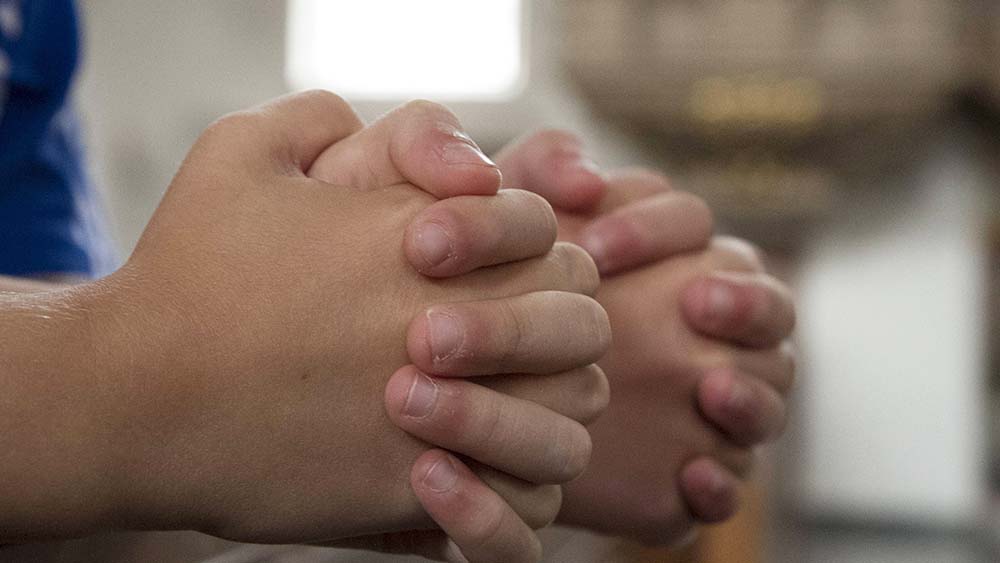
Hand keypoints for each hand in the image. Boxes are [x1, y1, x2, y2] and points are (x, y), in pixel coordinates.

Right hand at [67, 95, 608, 546]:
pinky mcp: (414, 491)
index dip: (530, 248)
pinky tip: (471, 464)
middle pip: (579, 322)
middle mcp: (448, 322)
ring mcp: (440, 414)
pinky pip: (522, 494)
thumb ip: (324, 118)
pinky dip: (517, 480)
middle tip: (510, 340)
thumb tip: (408, 144)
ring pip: (568, 415)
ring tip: (501, 403)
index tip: (473, 274)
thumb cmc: (186, 273)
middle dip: (556, 325)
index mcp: (423, 238)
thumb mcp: (240, 152)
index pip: (550, 236)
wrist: (132, 398)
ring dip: (550, 404)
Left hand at [492, 130, 796, 542]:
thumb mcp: (503, 224)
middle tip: (697, 302)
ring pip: (766, 396)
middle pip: (768, 308)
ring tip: (711, 388)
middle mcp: (704, 330)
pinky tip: (690, 476)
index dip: (657, 229)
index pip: (693, 224)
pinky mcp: (683, 475)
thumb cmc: (491, 296)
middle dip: (746, 302)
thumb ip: (540, 169)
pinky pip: (727, 483)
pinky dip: (721, 484)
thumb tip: (585, 175)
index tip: (593, 249)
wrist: (463, 401)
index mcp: (667, 258)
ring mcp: (705, 405)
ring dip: (754, 393)